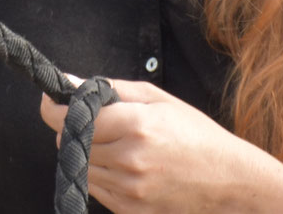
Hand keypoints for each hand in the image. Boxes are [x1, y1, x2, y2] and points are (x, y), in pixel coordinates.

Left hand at [38, 80, 282, 213]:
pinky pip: (96, 189)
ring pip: (79, 167)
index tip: (53, 102)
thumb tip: (65, 81)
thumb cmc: (194, 133)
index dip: (54, 109)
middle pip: (68, 143)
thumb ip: (106, 89)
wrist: (229, 180)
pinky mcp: (130, 211)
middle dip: (73, 129)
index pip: (70, 118)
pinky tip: (126, 166)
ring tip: (116, 145)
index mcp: (135, 124)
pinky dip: (100, 174)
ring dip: (86, 153)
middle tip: (96, 122)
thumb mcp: (155, 98)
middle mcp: (128, 159)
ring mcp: (129, 190)